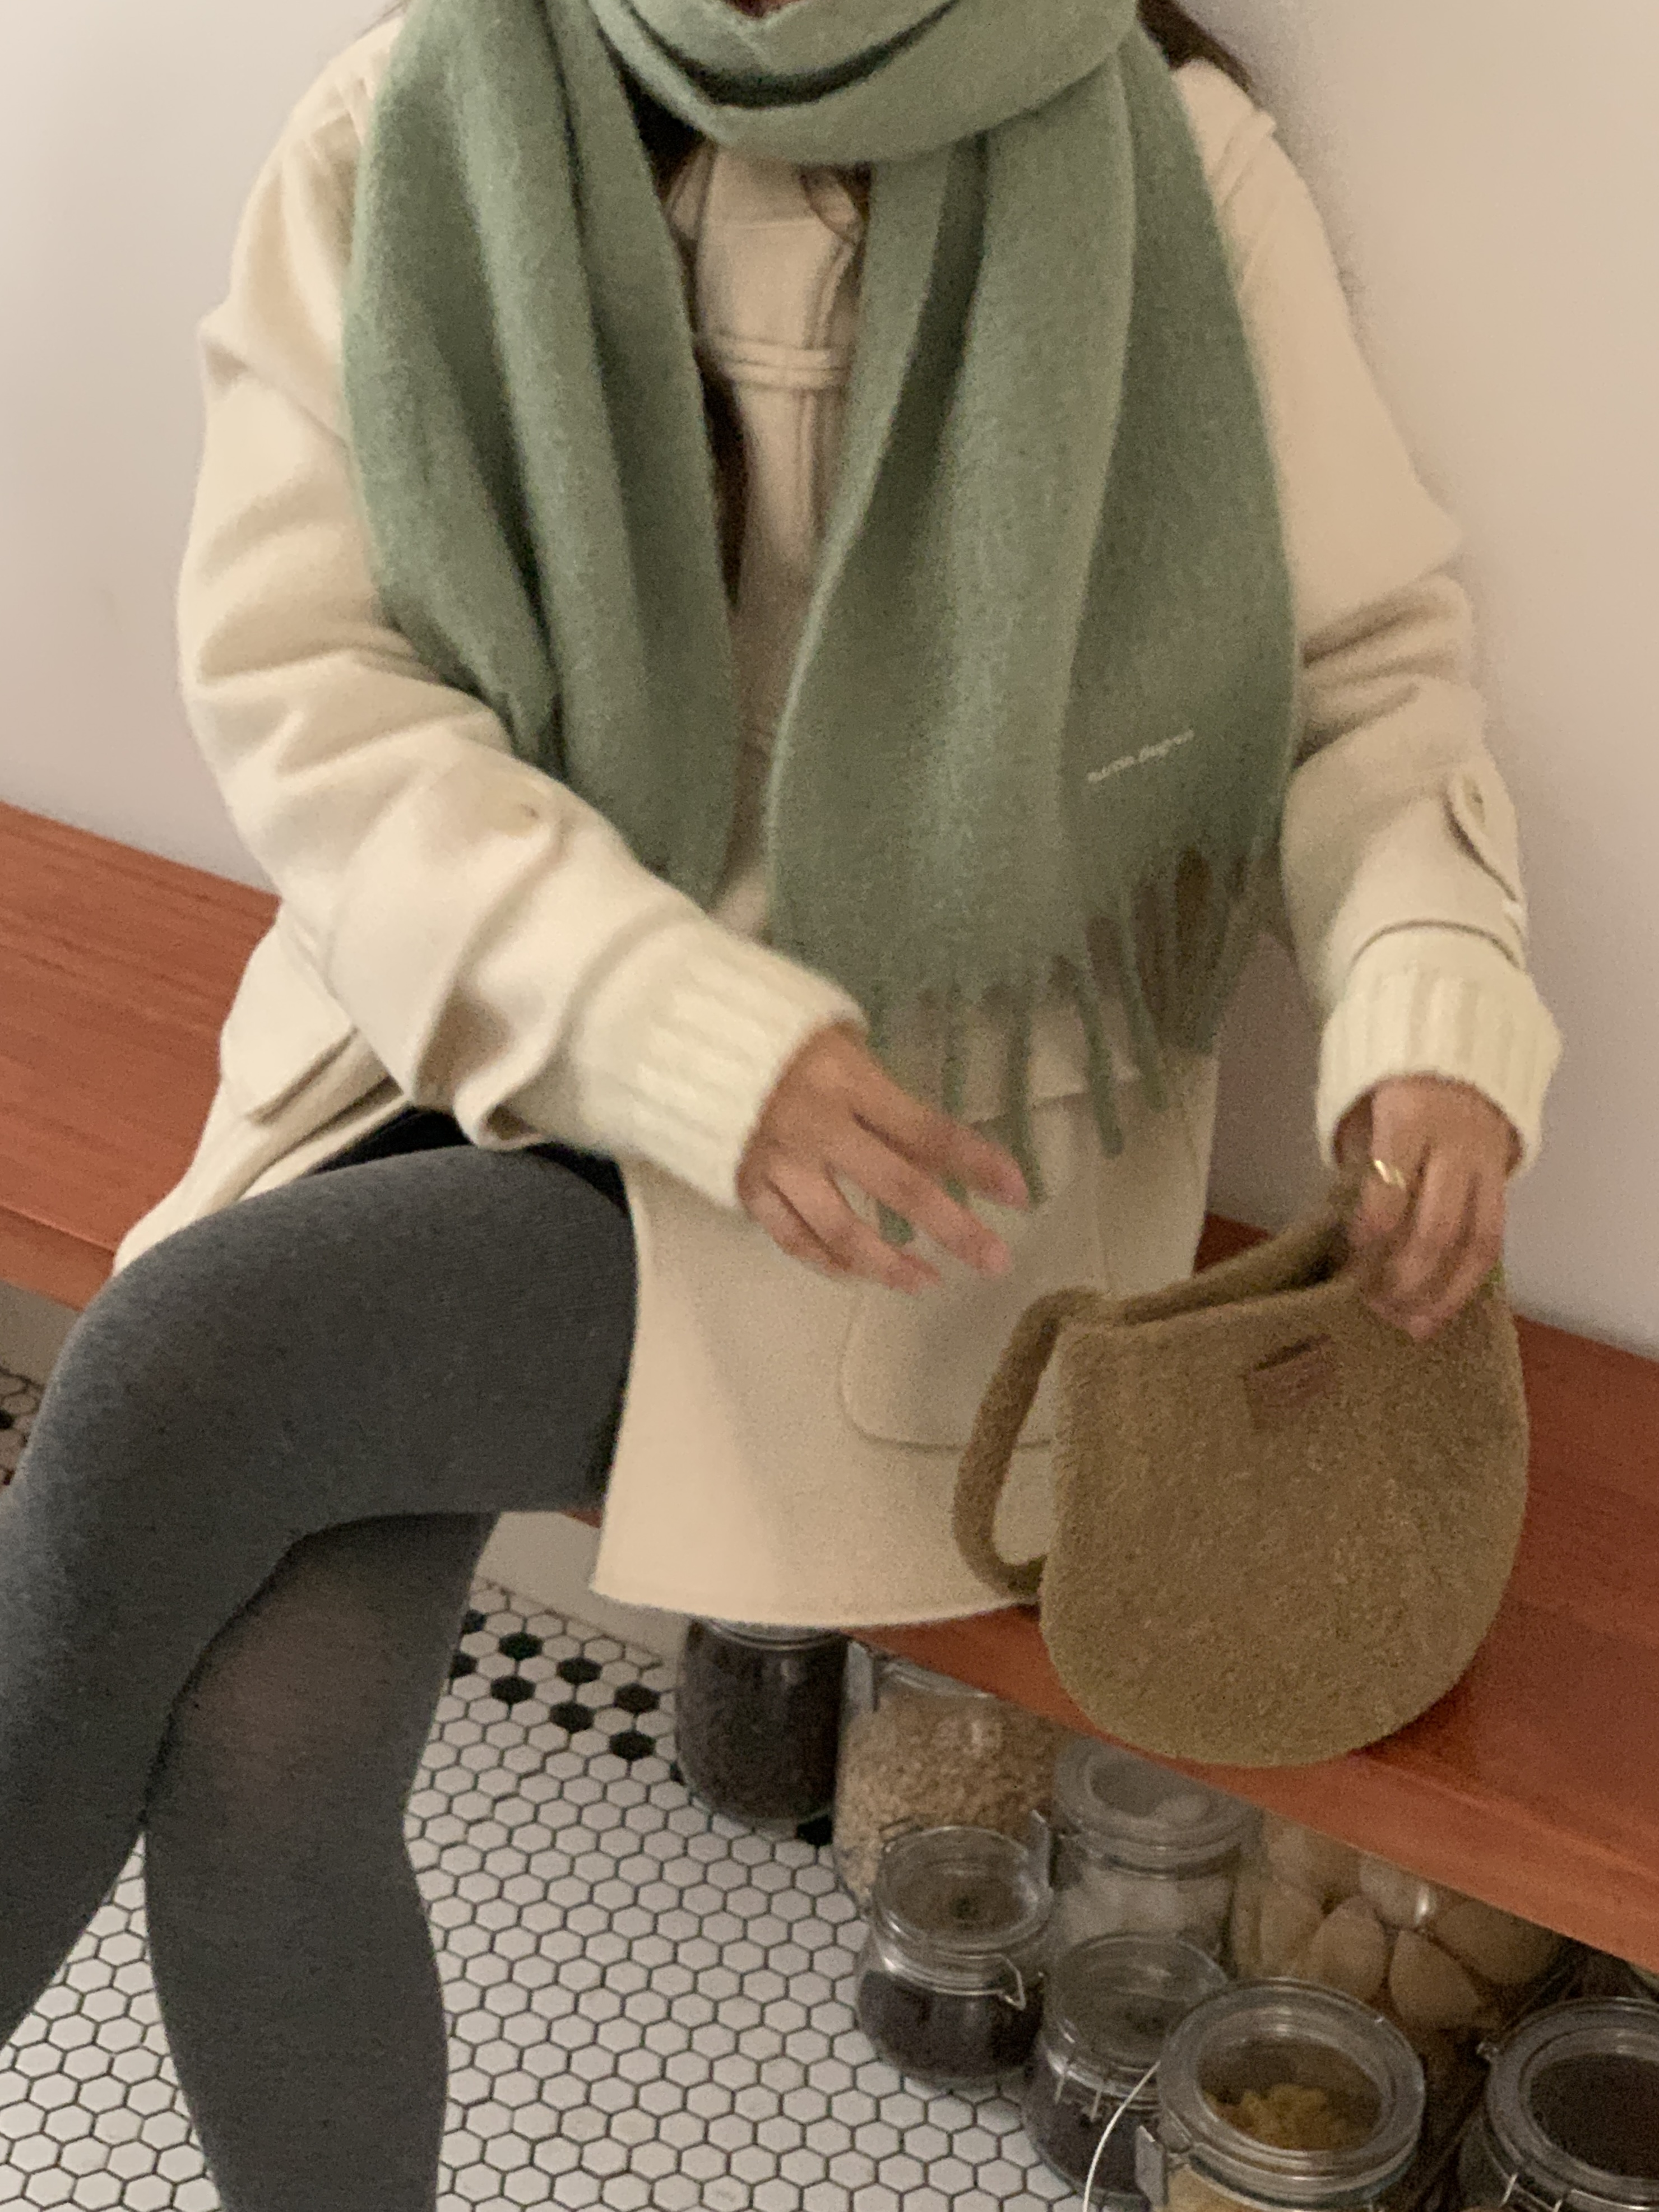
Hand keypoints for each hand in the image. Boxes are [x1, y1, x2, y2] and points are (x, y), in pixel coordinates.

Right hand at [737, 1025, 1029, 1292]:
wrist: (689, 1034)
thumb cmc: (782, 1034)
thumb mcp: (845, 1045)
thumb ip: (887, 1101)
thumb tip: (937, 1157)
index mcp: (848, 1080)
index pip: (927, 1130)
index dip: (977, 1164)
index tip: (1020, 1193)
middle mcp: (816, 1125)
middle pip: (896, 1186)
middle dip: (952, 1228)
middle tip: (995, 1262)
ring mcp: (777, 1161)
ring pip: (840, 1229)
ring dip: (889, 1264)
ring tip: (928, 1282)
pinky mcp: (745, 1185)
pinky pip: (792, 1237)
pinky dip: (827, 1261)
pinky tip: (858, 1274)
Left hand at [1335, 1076, 1520, 1342]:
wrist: (1463, 1047)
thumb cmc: (1394, 1087)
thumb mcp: (1364, 1111)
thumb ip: (1357, 1165)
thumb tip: (1340, 1235)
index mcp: (1411, 1120)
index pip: (1391, 1189)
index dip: (1369, 1235)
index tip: (1347, 1262)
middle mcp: (1456, 1145)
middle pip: (1438, 1227)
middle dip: (1406, 1277)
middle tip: (1376, 1308)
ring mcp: (1487, 1165)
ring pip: (1476, 1242)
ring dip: (1443, 1293)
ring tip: (1413, 1327)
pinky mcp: (1504, 1180)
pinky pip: (1494, 1238)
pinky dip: (1467, 1280)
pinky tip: (1441, 1308)